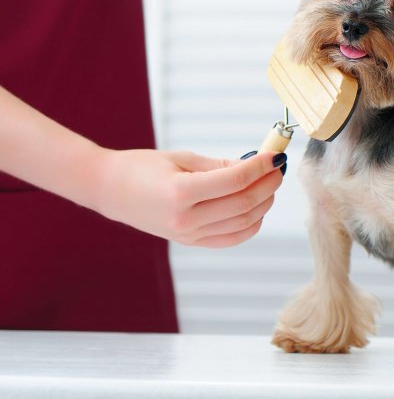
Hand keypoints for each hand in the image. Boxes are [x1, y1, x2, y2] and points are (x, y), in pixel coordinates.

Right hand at [90, 149, 285, 247]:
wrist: (109, 190)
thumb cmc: (142, 168)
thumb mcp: (182, 158)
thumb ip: (220, 165)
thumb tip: (256, 166)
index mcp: (180, 192)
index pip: (235, 180)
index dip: (260, 167)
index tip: (274, 156)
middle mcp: (185, 218)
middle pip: (244, 204)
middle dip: (268, 184)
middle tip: (278, 168)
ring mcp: (188, 234)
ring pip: (243, 223)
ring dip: (264, 203)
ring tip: (270, 184)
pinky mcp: (190, 242)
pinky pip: (231, 238)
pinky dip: (251, 224)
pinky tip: (257, 207)